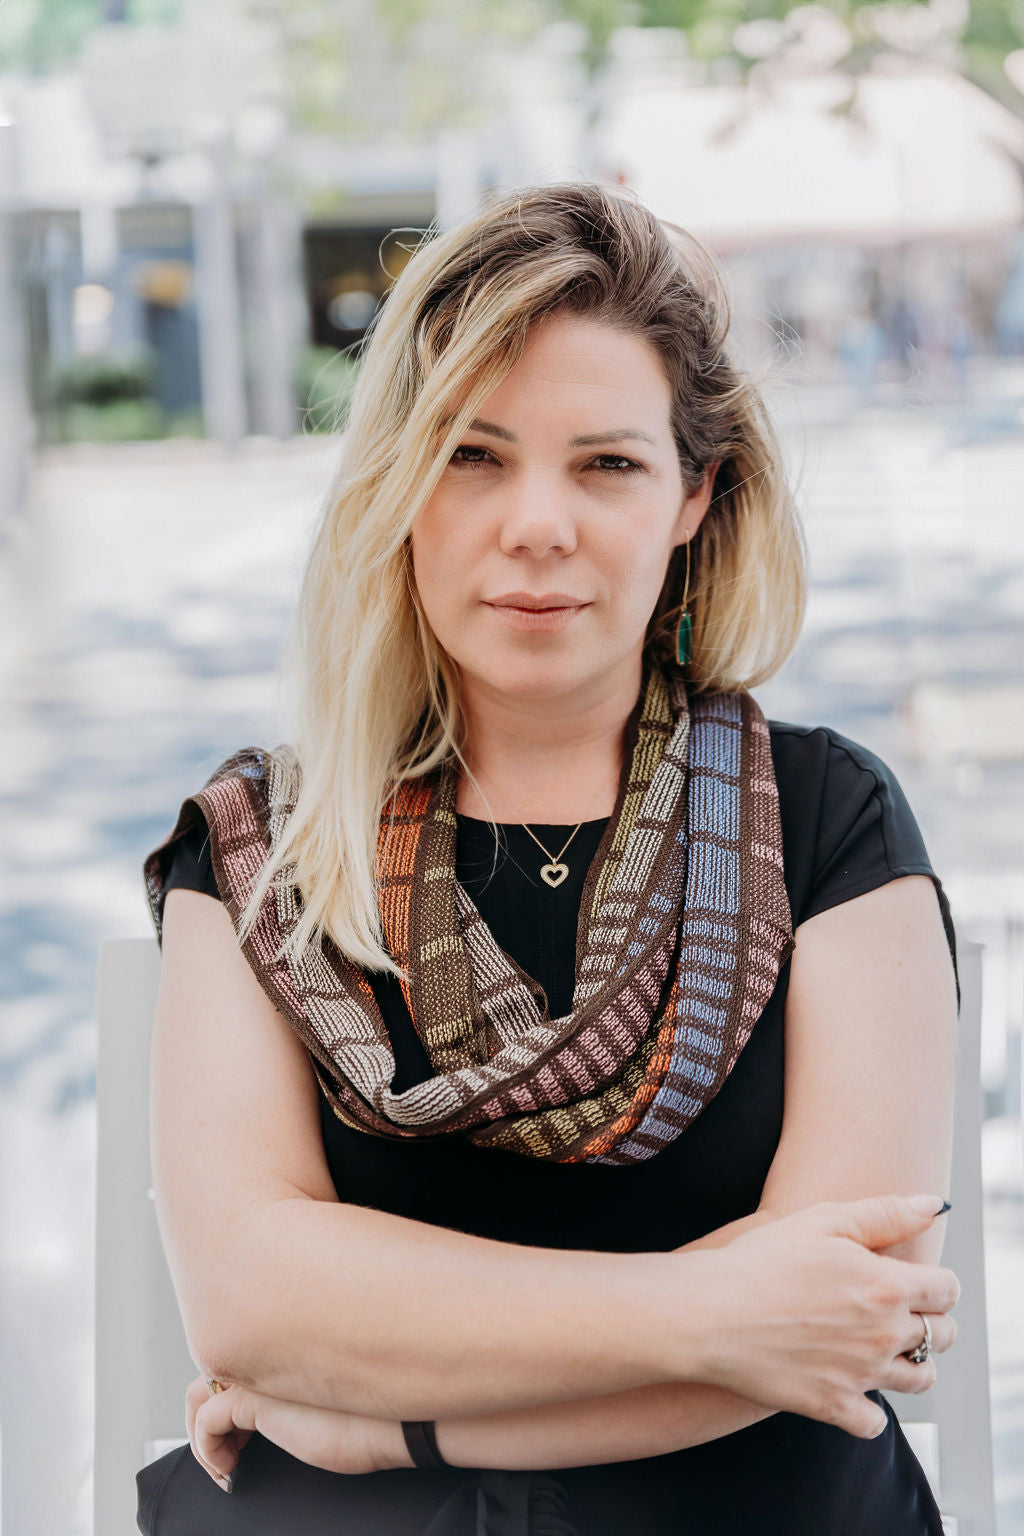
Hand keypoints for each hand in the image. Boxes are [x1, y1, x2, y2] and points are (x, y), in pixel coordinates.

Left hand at [184, 1375, 412, 1490]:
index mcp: (285, 1353)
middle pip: (209, 1377)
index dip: (226, 1408)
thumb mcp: (322, 1411)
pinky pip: (207, 1422)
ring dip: (203, 1437)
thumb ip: (290, 1405)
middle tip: (227, 1459)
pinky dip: (208, 1451)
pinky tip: (232, 1472)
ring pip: (199, 1395)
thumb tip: (263, 1429)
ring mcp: (260, 1372)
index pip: (233, 1369)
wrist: (401, 1422)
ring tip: (226, 1467)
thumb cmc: (374, 1422)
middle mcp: (267, 1355)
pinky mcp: (255, 1397)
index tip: (239, 1449)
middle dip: (207, 1422)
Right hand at [692, 1194, 957, 1438]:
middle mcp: (883, 1334)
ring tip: (882, 1346)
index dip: (938, 1282)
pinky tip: (851, 1383)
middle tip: (902, 1310)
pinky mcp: (833, 1406)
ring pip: (921, 1379)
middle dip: (933, 1320)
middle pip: (943, 1336)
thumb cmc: (762, 1259)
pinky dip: (870, 1408)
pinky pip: (875, 1423)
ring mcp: (861, 1375)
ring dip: (912, 1362)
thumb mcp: (823, 1219)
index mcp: (886, 1286)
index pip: (947, 1290)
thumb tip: (933, 1206)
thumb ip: (885, 1214)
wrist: (710, 1313)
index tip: (918, 1279)